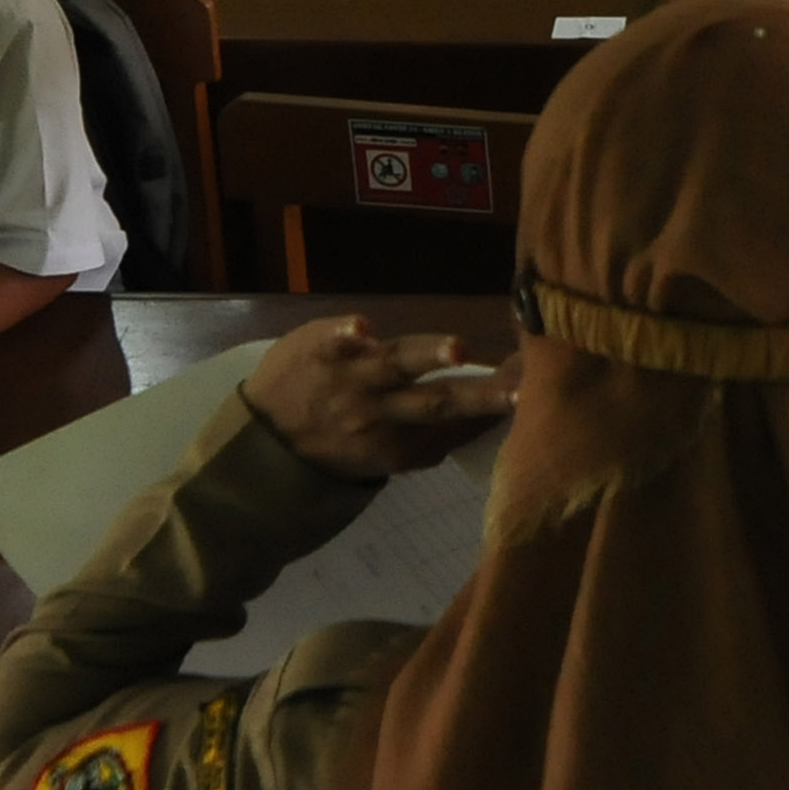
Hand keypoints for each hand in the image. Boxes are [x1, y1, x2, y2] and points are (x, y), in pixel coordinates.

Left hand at [243, 317, 515, 480]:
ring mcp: (350, 379)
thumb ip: (423, 446)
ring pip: (396, 365)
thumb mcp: (380, 461)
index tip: (530, 393)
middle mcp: (381, 414)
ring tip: (457, 349)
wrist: (258, 443)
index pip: (455, 426)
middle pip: (437, 403)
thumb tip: (471, 429)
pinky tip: (363, 328)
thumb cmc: (330, 447)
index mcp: (400, 444)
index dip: (492, 410)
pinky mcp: (319, 349)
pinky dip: (348, 335)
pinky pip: (335, 341)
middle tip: (518, 389)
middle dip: (479, 396)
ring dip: (427, 355)